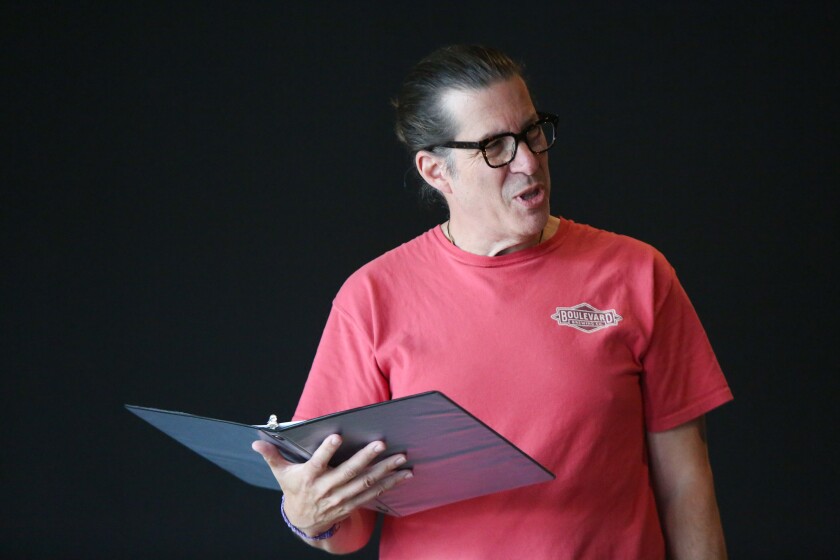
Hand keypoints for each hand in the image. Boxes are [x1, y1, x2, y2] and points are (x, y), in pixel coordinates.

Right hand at [251, 435, 412, 536]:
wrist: (304, 521)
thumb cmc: (295, 489)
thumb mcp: (281, 473)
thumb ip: (272, 455)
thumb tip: (256, 441)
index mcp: (310, 478)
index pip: (318, 463)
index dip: (327, 451)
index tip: (337, 437)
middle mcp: (327, 488)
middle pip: (349, 472)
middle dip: (366, 458)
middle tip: (381, 443)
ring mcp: (342, 498)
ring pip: (365, 482)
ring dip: (385, 470)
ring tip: (400, 459)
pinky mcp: (353, 503)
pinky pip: (374, 493)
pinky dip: (390, 484)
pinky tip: (403, 475)